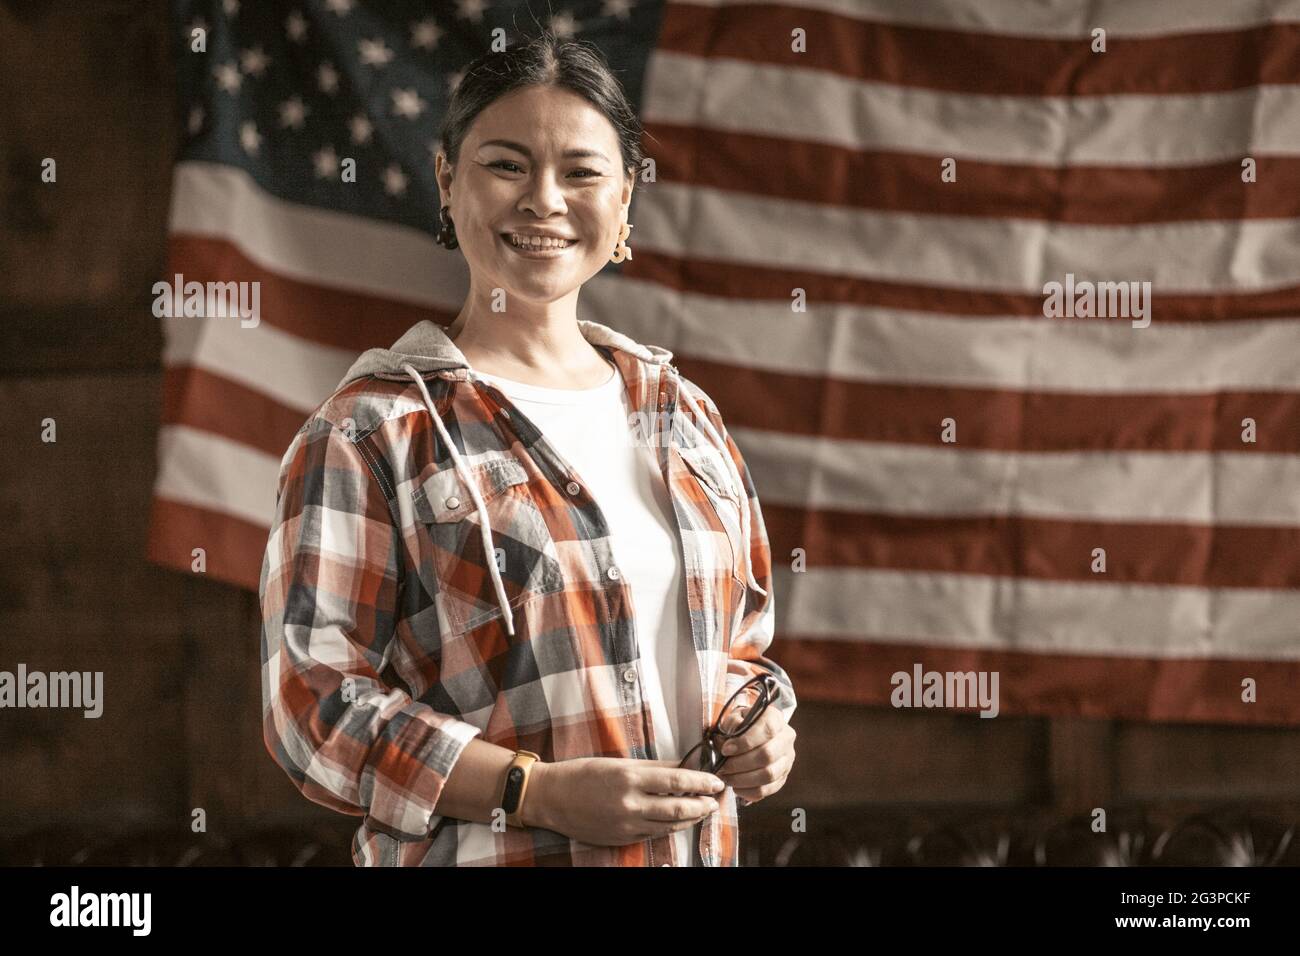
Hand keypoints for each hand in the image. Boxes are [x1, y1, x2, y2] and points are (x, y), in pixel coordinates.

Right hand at [526, 757, 724, 846]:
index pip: (677, 779)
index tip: (716, 782)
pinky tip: (679, 820)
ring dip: (690, 818)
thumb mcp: (618, 763)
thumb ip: (653, 766)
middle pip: (678, 807)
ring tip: (702, 810)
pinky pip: (654, 834)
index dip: (701, 782)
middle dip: (702, 804)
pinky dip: (670, 827)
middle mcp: (630, 804)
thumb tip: (682, 765)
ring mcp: (627, 825)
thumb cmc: (583, 774)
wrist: (551, 799)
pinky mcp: (622, 838)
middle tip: (715, 800)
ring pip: (669, 825)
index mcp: (629, 778)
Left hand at [716, 700, 795, 805]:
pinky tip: (736, 787)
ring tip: (727, 778)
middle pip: (767, 755)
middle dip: (740, 764)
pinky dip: (749, 792)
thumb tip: (728, 743)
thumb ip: (731, 724)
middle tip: (722, 767)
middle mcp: (786, 738)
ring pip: (768, 775)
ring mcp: (787, 759)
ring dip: (743, 779)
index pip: (766, 730)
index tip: (725, 750)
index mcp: (775, 718)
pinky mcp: (783, 777)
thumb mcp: (735, 717)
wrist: (752, 734)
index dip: (745, 742)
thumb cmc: (741, 725)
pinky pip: (768, 789)